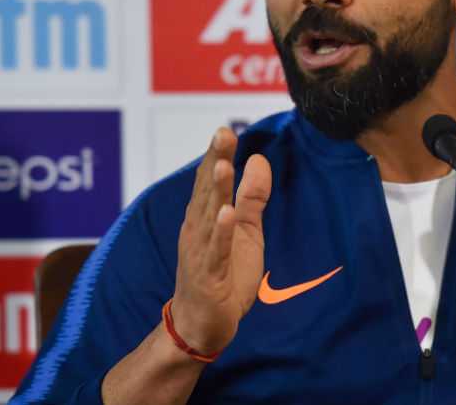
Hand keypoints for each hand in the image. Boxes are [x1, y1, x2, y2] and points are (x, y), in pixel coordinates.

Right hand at [170, 127, 270, 353]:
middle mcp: (197, 230)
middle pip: (206, 192)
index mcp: (204, 218)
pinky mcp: (208, 277)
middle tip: (221, 133)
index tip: (224, 130)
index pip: (210, 181)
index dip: (216, 156)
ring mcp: (200, 253)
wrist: (202, 326)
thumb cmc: (223, 276)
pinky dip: (220, 233)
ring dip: (216, 192)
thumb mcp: (246, 232)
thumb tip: (258, 159)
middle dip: (214, 162)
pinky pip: (215, 252)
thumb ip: (252, 197)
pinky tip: (226, 215)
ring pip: (208, 218)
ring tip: (222, 166)